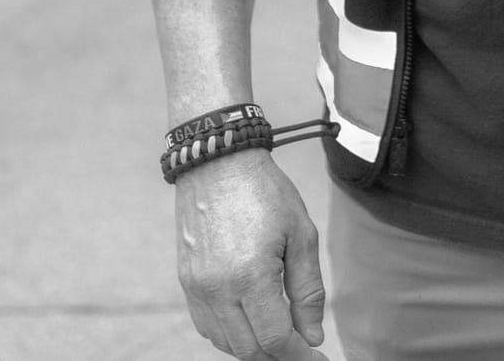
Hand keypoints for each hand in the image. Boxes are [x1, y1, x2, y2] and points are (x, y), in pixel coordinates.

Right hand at [174, 150, 329, 358]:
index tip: (318, 357)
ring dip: (254, 347)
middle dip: (278, 355)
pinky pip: (207, 326)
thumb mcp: (301, 235)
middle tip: (303, 346)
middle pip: (249, 350)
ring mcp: (196, 287)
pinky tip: (250, 320)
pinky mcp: (186, 281)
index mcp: (251, 276)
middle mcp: (217, 288)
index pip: (275, 340)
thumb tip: (313, 337)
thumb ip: (307, 292)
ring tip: (279, 332)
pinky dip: (230, 334)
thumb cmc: (266, 193)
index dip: (300, 355)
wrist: (218, 162)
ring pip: (225, 343)